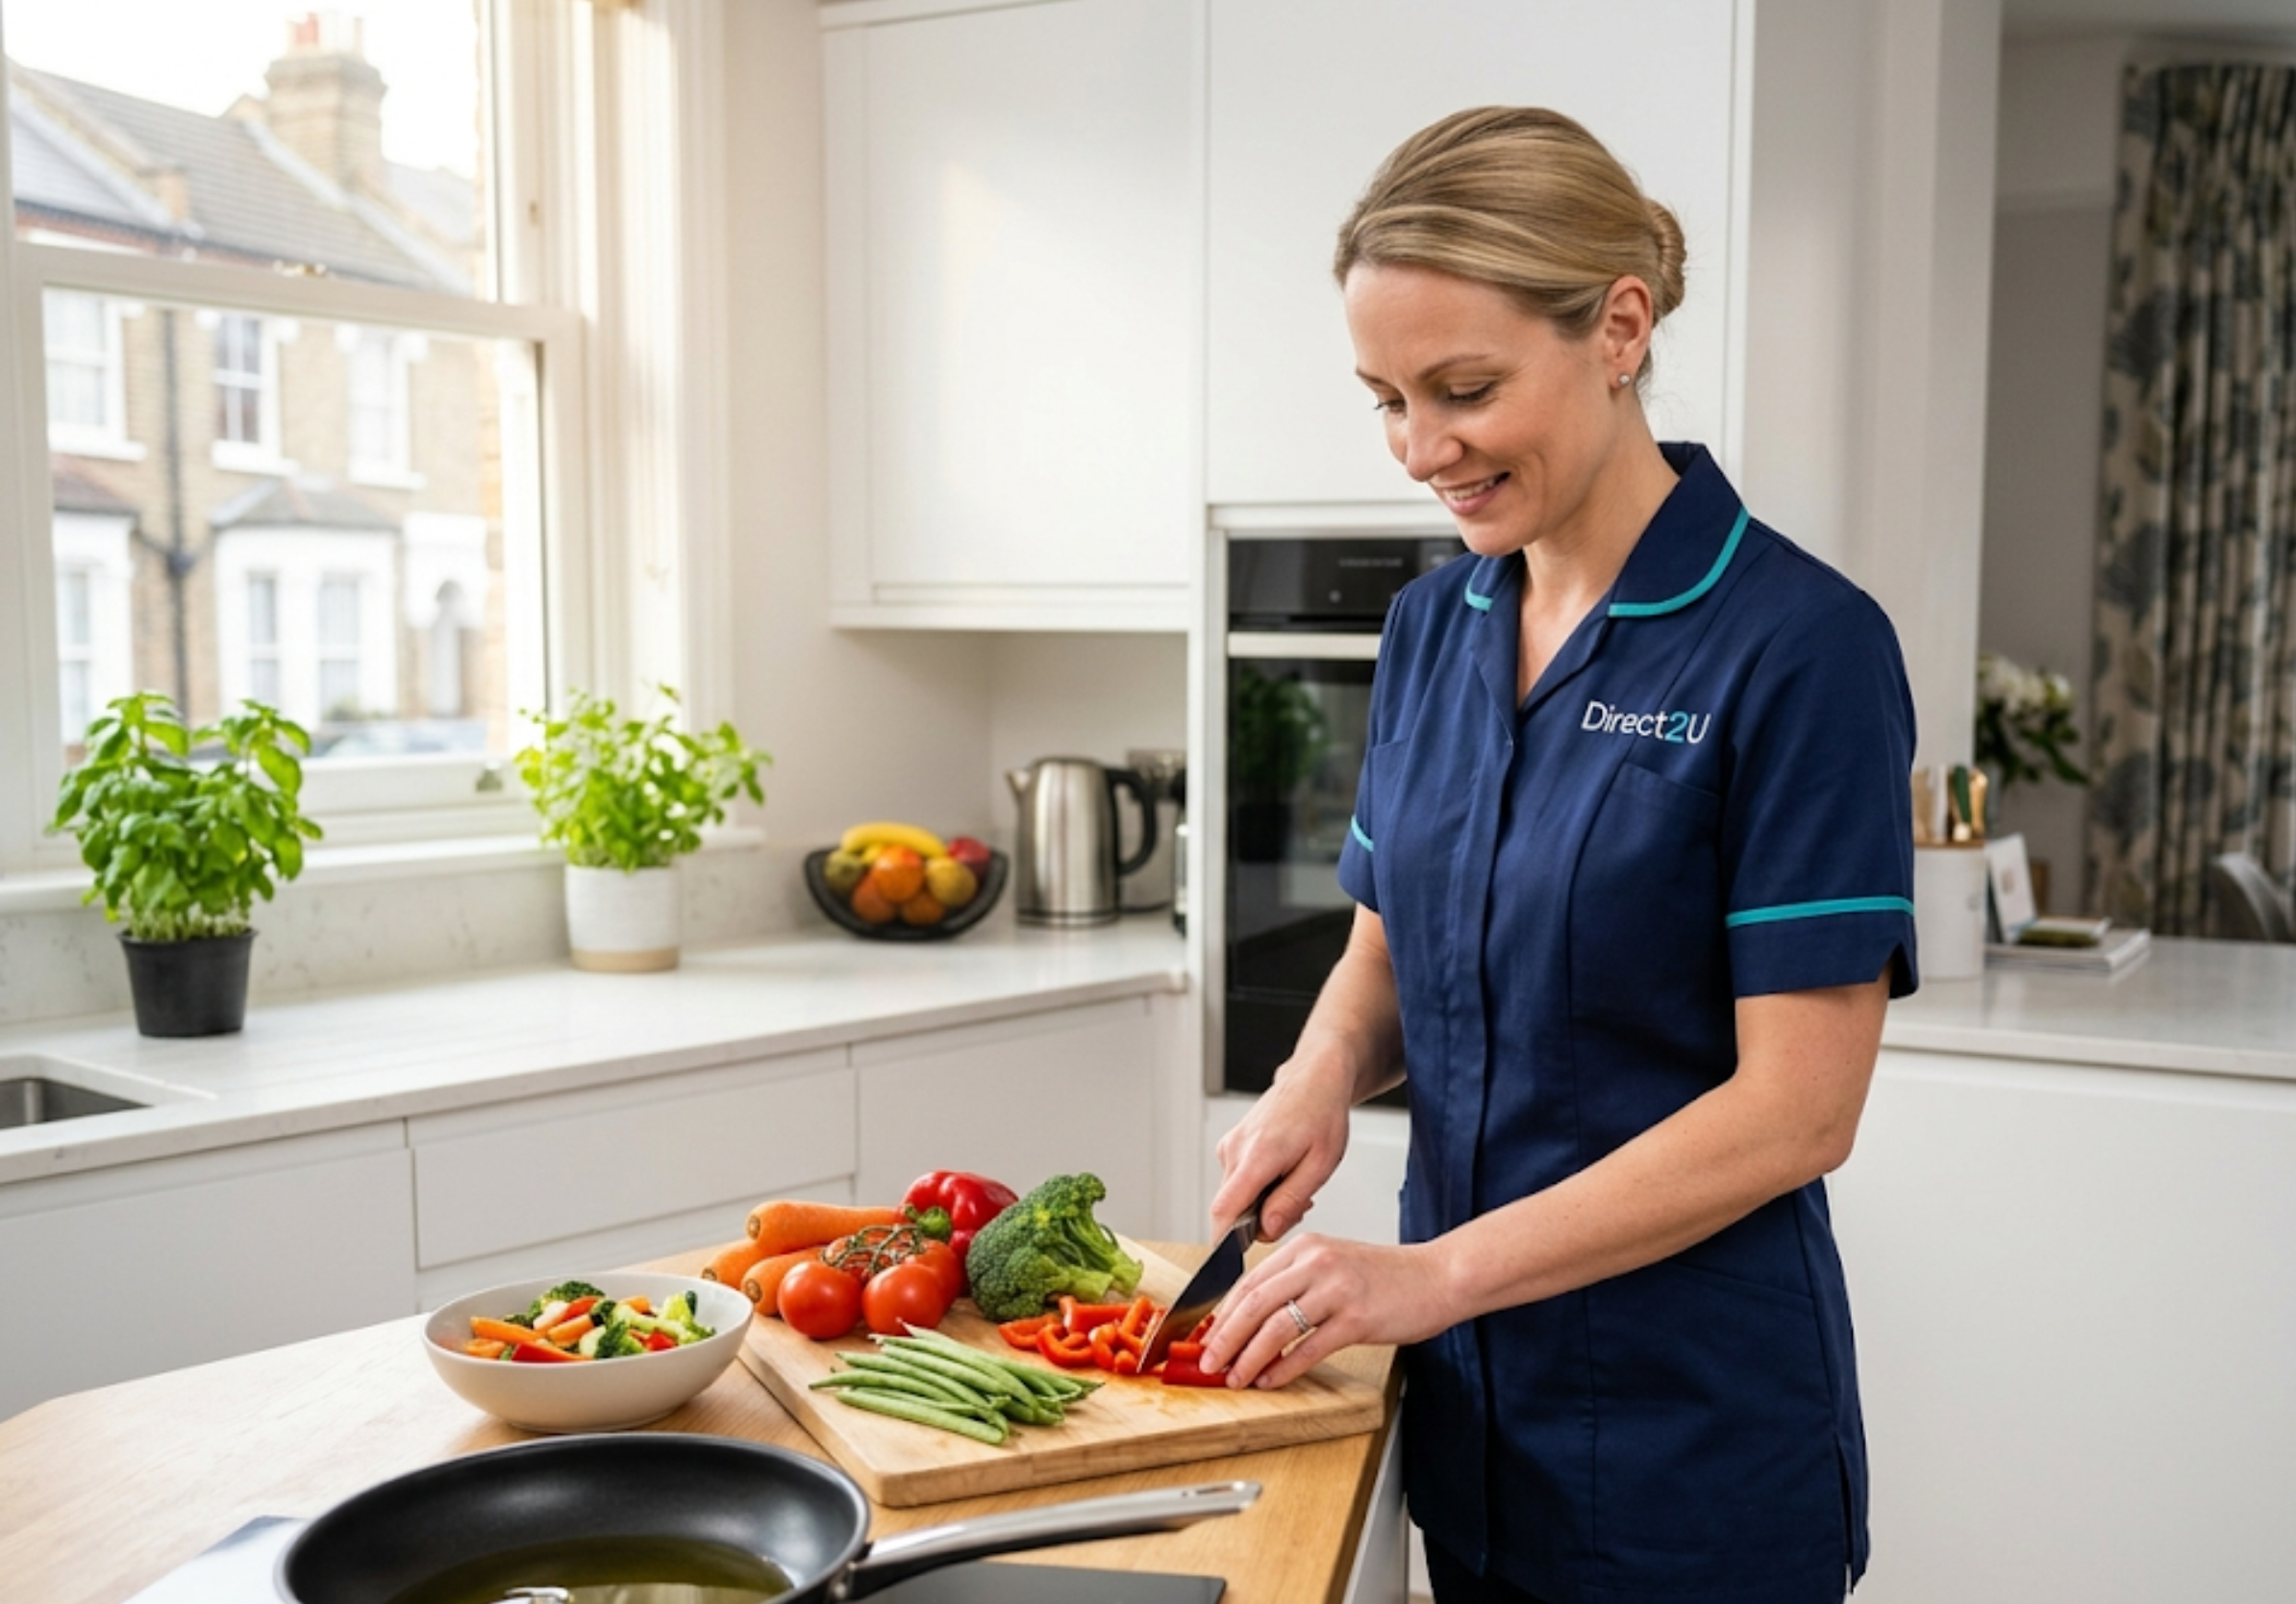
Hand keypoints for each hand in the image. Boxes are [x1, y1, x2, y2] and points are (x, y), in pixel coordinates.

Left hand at [1196, 1231, 1457, 1389]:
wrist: (1438, 1276)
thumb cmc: (1388, 1277)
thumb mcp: (1335, 1264)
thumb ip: (1297, 1282)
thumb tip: (1253, 1318)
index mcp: (1306, 1248)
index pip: (1248, 1281)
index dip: (1222, 1314)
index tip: (1206, 1338)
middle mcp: (1316, 1263)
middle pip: (1254, 1303)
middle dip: (1225, 1338)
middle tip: (1207, 1363)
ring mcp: (1336, 1290)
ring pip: (1275, 1326)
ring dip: (1248, 1357)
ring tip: (1235, 1378)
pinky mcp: (1356, 1318)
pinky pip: (1309, 1347)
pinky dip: (1284, 1367)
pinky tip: (1271, 1380)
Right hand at [1211, 1058, 1352, 1243]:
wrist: (1314, 1079)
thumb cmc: (1323, 1116)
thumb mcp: (1320, 1165)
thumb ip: (1290, 1201)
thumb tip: (1266, 1231)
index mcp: (1258, 1155)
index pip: (1224, 1210)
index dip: (1227, 1241)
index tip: (1240, 1257)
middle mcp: (1235, 1150)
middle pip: (1231, 1208)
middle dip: (1259, 1222)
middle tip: (1298, 1208)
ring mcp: (1230, 1146)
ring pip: (1235, 1196)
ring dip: (1261, 1204)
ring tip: (1295, 1185)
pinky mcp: (1231, 1146)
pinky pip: (1237, 1182)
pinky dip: (1257, 1189)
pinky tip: (1282, 1175)